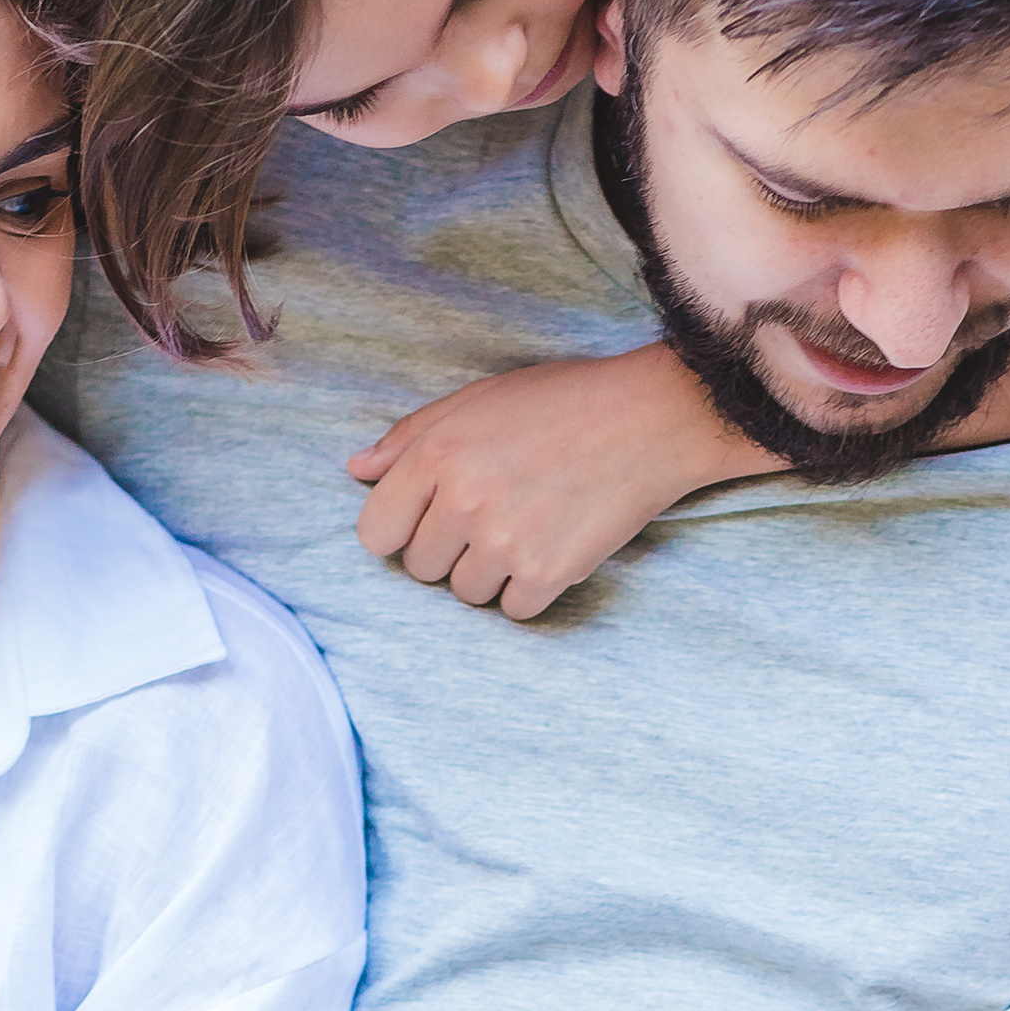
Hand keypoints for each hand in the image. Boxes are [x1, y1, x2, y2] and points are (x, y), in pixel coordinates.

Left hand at [348, 344, 770, 618]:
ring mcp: (506, 542)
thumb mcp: (479, 399)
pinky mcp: (549, 572)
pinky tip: (552, 548)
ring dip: (490, 573)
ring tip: (526, 528)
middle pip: (422, 568)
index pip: (376, 532)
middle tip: (493, 516)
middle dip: (449, 549)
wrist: (652, 419)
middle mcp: (464, 501)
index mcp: (437, 455)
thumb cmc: (564, 401)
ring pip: (466, 594)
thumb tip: (357, 471)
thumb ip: (411, 437)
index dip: (399, 530)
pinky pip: (513, 611)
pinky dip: (530, 591)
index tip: (429, 520)